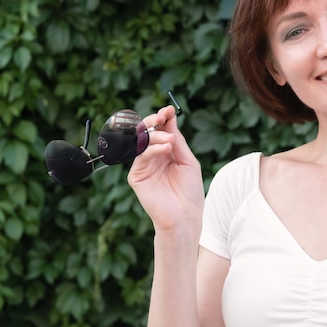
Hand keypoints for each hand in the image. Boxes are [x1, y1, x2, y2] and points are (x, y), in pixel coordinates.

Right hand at [127, 105, 203, 234]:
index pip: (160, 131)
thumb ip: (177, 141)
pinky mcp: (136, 177)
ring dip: (155, 135)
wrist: (185, 217)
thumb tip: (170, 118)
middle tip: (162, 116)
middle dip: (153, 121)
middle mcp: (152, 157)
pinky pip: (141, 157)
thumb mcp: (188, 161)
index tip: (168, 109)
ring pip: (142, 142)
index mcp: (165, 153)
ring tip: (170, 140)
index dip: (162, 118)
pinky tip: (165, 148)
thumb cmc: (190, 192)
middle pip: (147, 132)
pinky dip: (153, 149)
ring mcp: (143, 166)